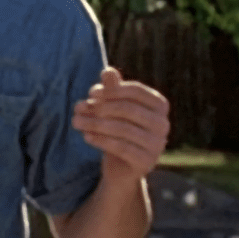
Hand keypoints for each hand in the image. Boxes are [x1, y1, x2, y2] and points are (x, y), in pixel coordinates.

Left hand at [72, 67, 169, 183]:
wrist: (121, 166)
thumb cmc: (117, 129)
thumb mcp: (112, 106)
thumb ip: (112, 89)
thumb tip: (108, 71)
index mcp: (159, 105)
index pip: (137, 91)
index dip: (112, 90)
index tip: (91, 93)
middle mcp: (163, 124)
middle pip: (128, 109)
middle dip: (100, 107)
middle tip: (78, 108)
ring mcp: (157, 144)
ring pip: (123, 129)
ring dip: (95, 123)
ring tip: (75, 121)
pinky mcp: (147, 161)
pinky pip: (122, 147)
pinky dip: (101, 140)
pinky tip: (86, 136)